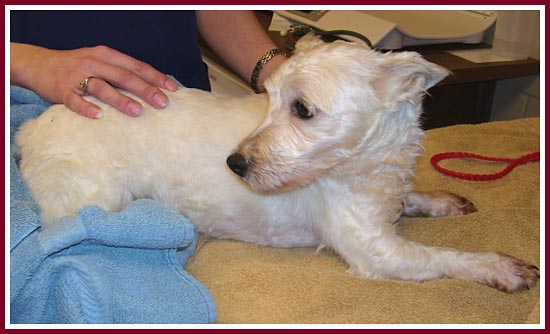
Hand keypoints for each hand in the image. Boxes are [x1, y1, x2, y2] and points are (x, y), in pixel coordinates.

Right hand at [11, 43, 178, 117]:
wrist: (39, 64)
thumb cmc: (78, 67)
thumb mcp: (101, 63)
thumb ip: (122, 73)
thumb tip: (152, 89)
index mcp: (107, 55)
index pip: (136, 66)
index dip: (156, 77)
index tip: (173, 89)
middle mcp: (94, 63)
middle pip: (124, 76)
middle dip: (145, 89)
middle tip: (162, 103)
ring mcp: (77, 76)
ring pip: (102, 87)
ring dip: (121, 99)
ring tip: (138, 111)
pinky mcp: (61, 90)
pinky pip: (75, 100)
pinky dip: (86, 108)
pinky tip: (99, 116)